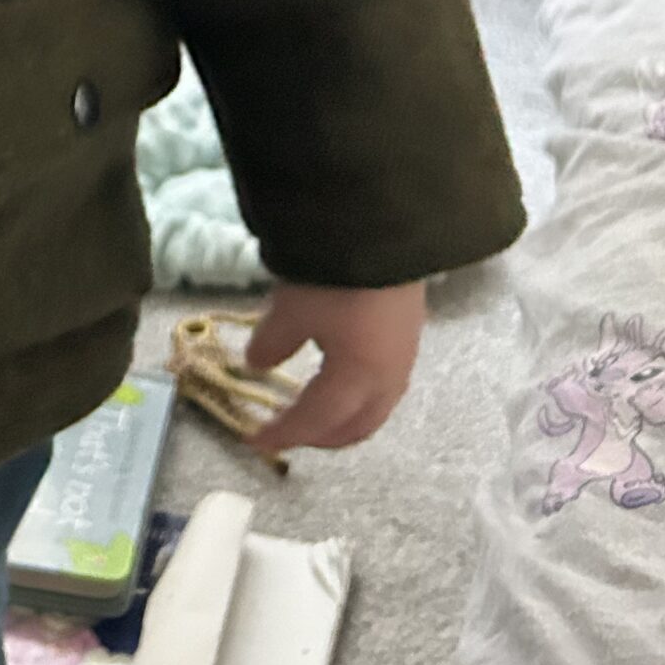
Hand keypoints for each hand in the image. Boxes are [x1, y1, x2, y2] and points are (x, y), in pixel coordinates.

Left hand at [244, 280, 425, 454]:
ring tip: (315, 408)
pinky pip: (387, 378)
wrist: (383, 224)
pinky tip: (343, 371)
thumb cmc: (333, 274)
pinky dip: (361, 390)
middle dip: (324, 436)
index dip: (285, 433)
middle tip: (291, 433)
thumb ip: (273, 342)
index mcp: (361, 378)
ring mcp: (406, 350)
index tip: (255, 440)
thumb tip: (256, 363)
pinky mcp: (410, 325)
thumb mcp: (291, 309)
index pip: (318, 419)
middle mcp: (391, 375)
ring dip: (346, 415)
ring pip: (378, 404)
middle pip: (359, 424)